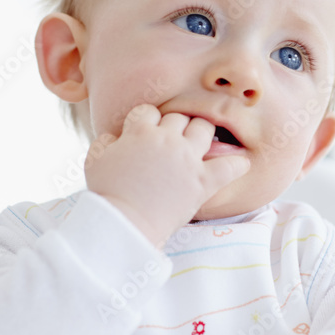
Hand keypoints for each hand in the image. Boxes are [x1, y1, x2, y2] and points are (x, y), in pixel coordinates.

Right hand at [85, 104, 250, 246]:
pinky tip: (239, 164)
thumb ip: (105, 141)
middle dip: (174, 127)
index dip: (147, 122)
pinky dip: (237, 164)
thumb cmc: (107, 193)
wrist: (124, 223)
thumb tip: (115, 137)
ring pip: (204, 127)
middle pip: (178, 117)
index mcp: (140, 131)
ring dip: (201, 133)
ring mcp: (187, 158)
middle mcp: (166, 139)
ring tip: (198, 145)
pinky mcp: (203, 181)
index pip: (149, 111)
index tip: (146, 134)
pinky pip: (230, 166)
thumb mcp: (95, 160)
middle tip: (172, 142)